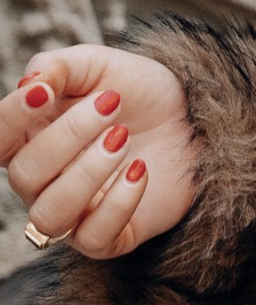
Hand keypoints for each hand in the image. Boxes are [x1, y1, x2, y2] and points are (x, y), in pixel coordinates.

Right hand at [0, 44, 194, 258]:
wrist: (190, 116)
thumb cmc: (135, 92)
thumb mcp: (98, 66)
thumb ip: (57, 67)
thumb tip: (30, 83)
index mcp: (29, 140)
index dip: (10, 118)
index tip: (44, 92)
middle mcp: (43, 183)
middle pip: (25, 175)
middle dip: (68, 136)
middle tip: (111, 105)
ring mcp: (73, 213)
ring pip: (50, 215)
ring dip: (87, 173)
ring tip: (123, 139)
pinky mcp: (108, 237)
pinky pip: (94, 238)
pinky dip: (118, 203)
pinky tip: (140, 169)